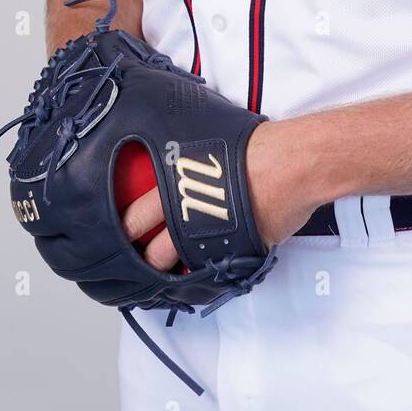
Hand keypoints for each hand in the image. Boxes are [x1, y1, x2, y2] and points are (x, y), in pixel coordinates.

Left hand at [119, 118, 320, 269]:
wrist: (289, 165)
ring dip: (172, 274)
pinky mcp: (233, 256)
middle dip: (143, 262)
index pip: (134, 217)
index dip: (126, 228)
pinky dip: (206, 277)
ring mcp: (208, 241)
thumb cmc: (255, 146)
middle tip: (140, 264)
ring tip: (168, 274)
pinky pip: (212, 274)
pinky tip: (202, 276)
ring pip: (178, 271)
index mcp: (172, 185)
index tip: (122, 234)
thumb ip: (188, 151)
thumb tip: (184, 151)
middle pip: (151, 253)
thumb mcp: (207, 133)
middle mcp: (185, 218)